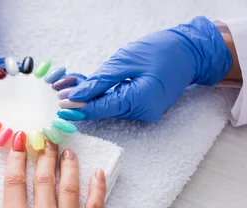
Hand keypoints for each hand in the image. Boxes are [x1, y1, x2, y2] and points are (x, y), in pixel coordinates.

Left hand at [64, 16, 231, 121]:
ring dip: (92, 98)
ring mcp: (145, 113)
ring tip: (72, 86)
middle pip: (104, 110)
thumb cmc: (160, 51)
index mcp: (140, 100)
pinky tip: (90, 87)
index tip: (60, 106)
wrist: (190, 52)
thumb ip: (100, 81)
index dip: (79, 107)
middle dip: (82, 101)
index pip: (102, 108)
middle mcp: (143, 112)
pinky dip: (105, 96)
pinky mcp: (144, 109)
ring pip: (110, 108)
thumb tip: (76, 96)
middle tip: (60, 92)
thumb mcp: (125, 61)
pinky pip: (119, 104)